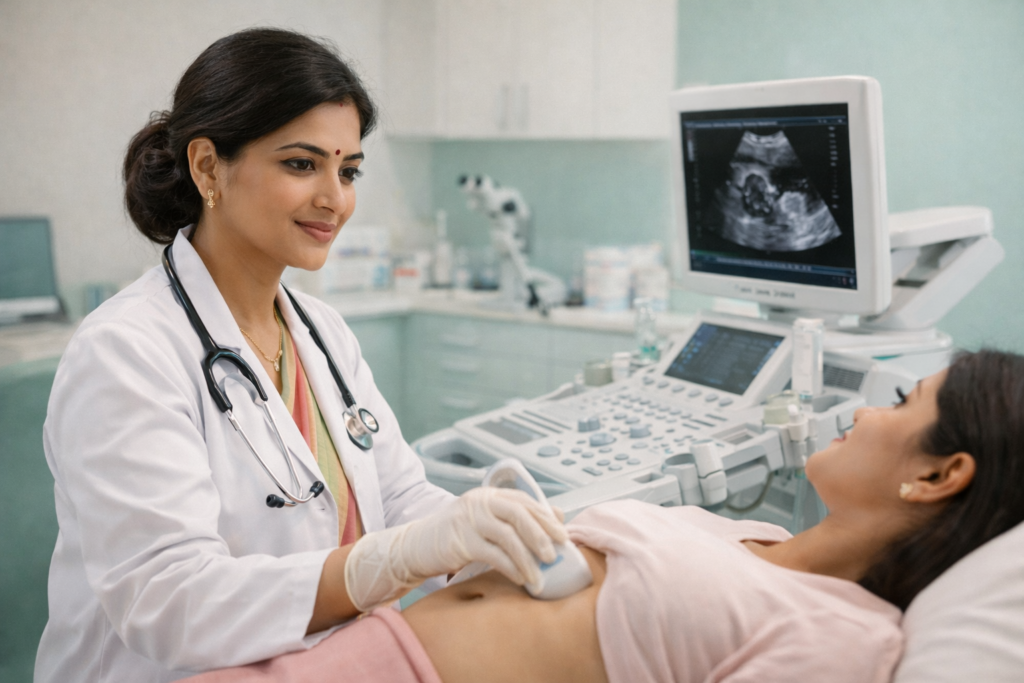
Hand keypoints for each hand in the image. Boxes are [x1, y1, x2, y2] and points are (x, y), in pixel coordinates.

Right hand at [344, 487, 566, 610]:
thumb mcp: (486, 523)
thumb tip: (557, 516)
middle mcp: (480, 502)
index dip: (546, 518)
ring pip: (508, 536)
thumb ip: (516, 519)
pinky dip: (511, 568)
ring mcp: (469, 519)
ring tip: (540, 578)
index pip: (524, 501)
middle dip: (541, 535)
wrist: (415, 546)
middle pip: (519, 513)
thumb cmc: (455, 537)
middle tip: (555, 556)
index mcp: (489, 495)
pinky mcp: (460, 540)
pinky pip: (493, 554)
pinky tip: (520, 579)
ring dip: (528, 559)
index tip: (563, 537)